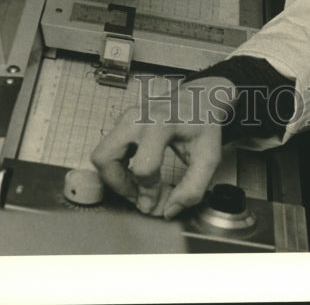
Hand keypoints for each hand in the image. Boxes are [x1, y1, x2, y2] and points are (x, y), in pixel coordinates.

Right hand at [91, 78, 234, 218]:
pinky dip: (116, 166)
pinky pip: (106, 149)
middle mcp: (138, 117)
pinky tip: (136, 170)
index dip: (148, 193)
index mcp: (161, 124)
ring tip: (137, 184)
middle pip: (106, 158)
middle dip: (119, 185)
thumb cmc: (202, 125)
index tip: (156, 202)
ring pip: (101, 155)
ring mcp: (126, 117)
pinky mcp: (122, 121)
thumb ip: (193, 188)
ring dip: (115, 177)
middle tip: (138, 195)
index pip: (143, 168)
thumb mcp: (208, 157)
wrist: (199, 99)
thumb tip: (169, 210)